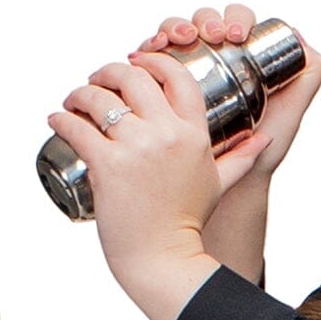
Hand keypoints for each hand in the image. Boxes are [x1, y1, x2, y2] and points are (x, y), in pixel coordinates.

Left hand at [46, 52, 230, 319]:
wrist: (164, 259)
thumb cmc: (187, 222)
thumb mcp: (217, 184)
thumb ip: (241, 158)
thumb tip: (263, 139)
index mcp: (193, 134)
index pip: (175, 75)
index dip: (152, 60)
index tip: (135, 62)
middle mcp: (167, 135)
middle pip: (133, 76)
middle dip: (108, 71)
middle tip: (96, 82)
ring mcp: (136, 148)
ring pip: (99, 98)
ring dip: (79, 93)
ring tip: (74, 102)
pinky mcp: (108, 165)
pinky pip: (77, 127)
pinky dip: (62, 119)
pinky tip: (57, 118)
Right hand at [131, 4, 320, 207]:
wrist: (228, 181)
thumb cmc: (260, 150)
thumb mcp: (291, 112)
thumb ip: (309, 77)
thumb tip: (300, 37)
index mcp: (240, 56)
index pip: (236, 21)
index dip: (236, 18)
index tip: (237, 35)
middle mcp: (212, 56)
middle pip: (204, 20)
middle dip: (207, 20)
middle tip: (212, 36)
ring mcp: (185, 66)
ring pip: (176, 30)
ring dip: (177, 25)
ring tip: (182, 38)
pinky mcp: (160, 79)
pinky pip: (152, 53)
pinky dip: (152, 43)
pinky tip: (154, 47)